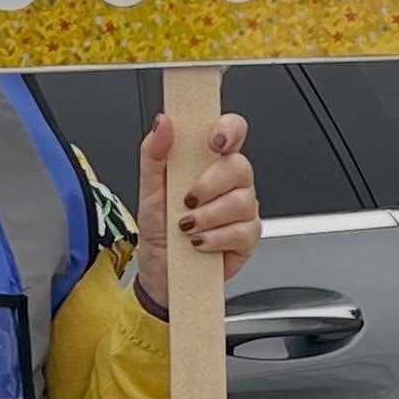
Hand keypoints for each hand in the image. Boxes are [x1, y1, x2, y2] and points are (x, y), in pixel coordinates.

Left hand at [133, 112, 260, 314]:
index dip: (229, 130)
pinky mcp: (248, 237)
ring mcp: (243, 209)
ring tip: (188, 227)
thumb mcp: (149, 190)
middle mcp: (229, 183)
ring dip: (208, 217)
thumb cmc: (159, 231)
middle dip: (209, 185)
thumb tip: (163, 123)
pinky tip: (199, 243)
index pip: (232, 131)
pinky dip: (216, 238)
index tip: (214, 142)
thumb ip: (154, 153)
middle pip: (240, 166)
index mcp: (208, 163)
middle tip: (187, 200)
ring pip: (243, 200)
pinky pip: (244, 231)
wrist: (161, 275)